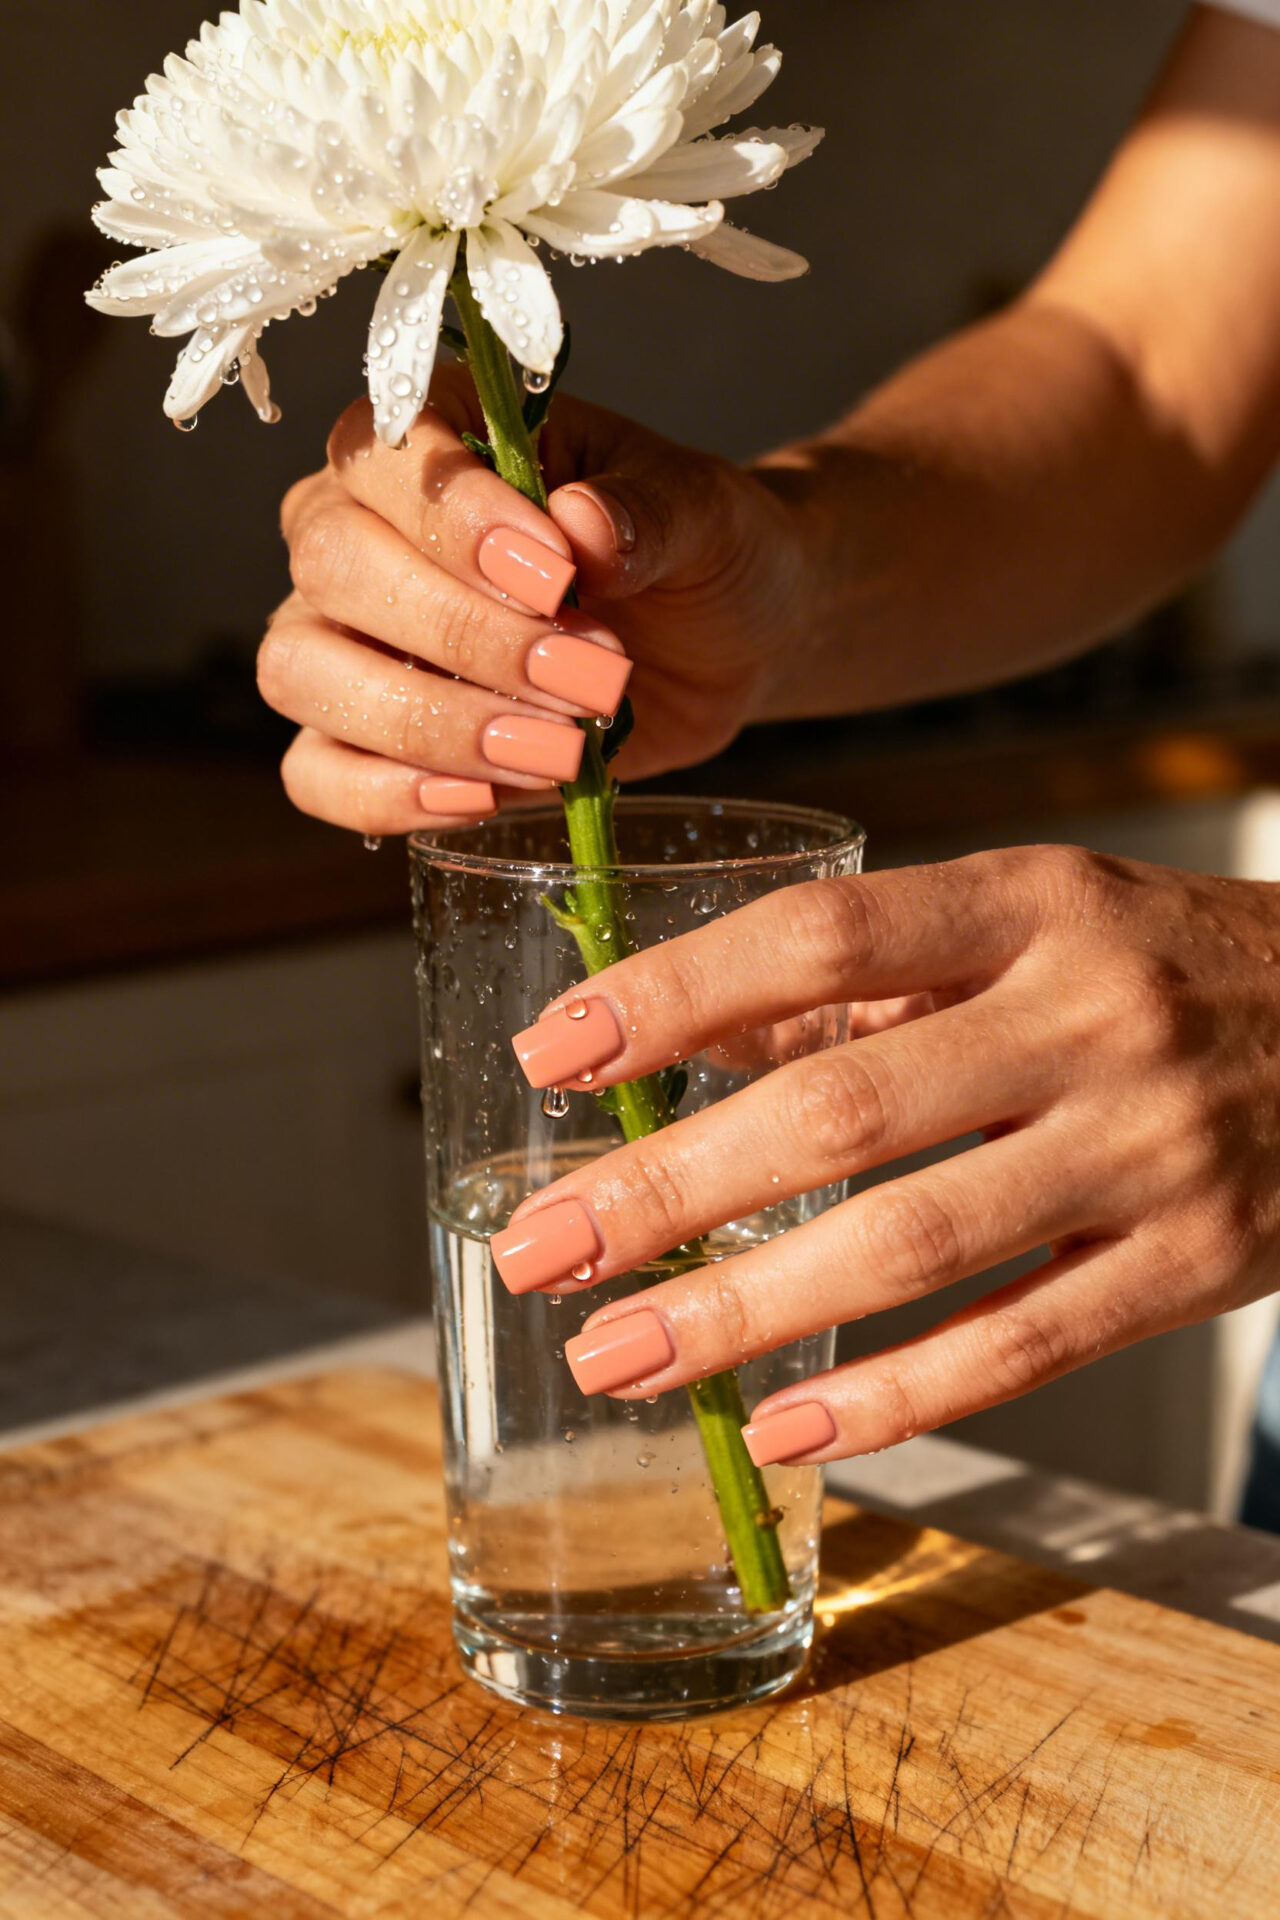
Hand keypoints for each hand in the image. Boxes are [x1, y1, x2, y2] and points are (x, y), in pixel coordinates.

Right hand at [260, 363, 808, 834]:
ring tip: (557, 748)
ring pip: (305, 671)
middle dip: (466, 636)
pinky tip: (483, 796)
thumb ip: (647, 512)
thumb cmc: (698, 550)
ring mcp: (344, 632)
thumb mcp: (702, 514)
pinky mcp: (365, 734)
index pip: (381, 454)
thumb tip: (584, 527)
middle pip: (334, 567)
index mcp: (432, 428)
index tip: (559, 574)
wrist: (725, 642)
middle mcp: (359, 522)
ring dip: (432, 722)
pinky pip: (317, 771)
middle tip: (587, 673)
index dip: (455, 519)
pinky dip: (386, 794)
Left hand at [492, 846, 1279, 1464]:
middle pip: (843, 1109)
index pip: (821, 933)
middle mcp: (1091, 1018)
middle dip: (665, 1188)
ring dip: (743, 1310)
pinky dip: (892, 1394)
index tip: (550, 1056)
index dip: (671, 993)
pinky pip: (1023, 1345)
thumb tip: (691, 1049)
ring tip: (614, 1354)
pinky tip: (781, 1421)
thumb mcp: (1029, 921)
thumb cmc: (1158, 963)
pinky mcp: (1197, 1265)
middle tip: (536, 1248)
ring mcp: (1151, 1150)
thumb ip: (868, 979)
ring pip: (915, 1245)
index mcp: (1033, 903)